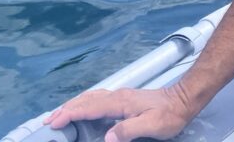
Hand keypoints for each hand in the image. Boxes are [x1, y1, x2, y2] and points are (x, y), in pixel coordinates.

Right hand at [47, 84, 196, 141]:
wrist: (183, 100)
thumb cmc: (168, 115)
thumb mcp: (151, 125)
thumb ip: (128, 130)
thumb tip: (106, 138)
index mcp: (120, 102)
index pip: (89, 107)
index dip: (71, 114)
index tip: (55, 122)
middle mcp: (117, 95)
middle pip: (86, 100)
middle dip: (66, 109)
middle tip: (50, 121)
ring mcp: (120, 95)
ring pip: (91, 97)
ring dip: (74, 105)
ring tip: (60, 114)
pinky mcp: (123, 98)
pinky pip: (97, 98)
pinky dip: (84, 103)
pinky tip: (83, 108)